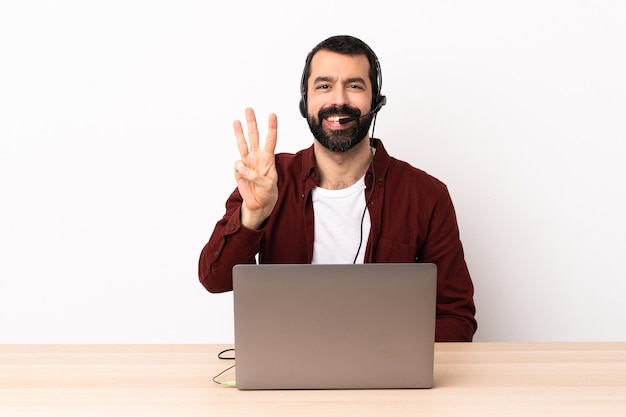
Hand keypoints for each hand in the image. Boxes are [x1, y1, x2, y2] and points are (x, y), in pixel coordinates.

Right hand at [233, 107, 277, 228]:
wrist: (259, 204)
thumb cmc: (268, 193)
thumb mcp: (268, 186)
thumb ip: (256, 176)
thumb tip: (241, 167)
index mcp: (268, 158)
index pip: (271, 140)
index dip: (271, 127)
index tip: (272, 115)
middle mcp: (257, 157)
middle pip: (254, 136)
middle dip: (252, 123)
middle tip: (249, 109)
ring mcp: (247, 162)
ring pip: (242, 144)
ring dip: (239, 132)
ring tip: (236, 121)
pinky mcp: (238, 171)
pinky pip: (237, 166)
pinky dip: (240, 170)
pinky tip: (243, 177)